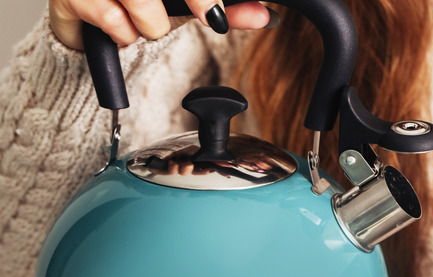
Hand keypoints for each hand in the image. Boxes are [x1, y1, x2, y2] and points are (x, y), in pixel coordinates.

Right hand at [49, 0, 271, 49]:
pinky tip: (119, 28)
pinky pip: (112, 17)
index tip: (214, 16)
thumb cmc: (137, 4)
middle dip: (181, 8)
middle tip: (203, 17)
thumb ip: (226, 10)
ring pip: (140, 1)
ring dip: (150, 24)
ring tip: (144, 23)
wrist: (83, 20)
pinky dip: (123, 32)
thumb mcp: (188, 6)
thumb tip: (264, 16)